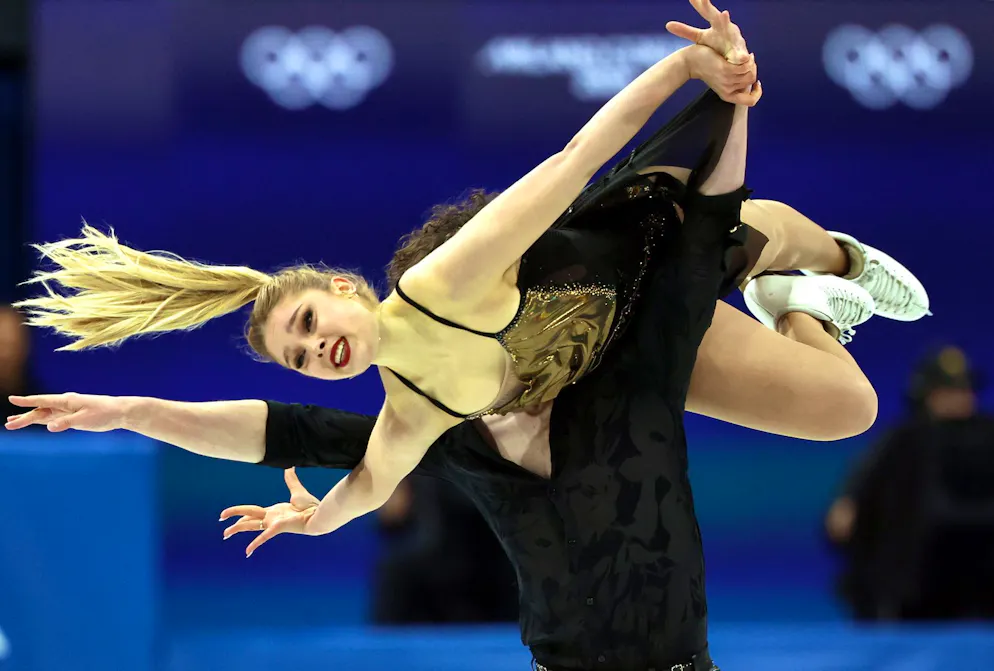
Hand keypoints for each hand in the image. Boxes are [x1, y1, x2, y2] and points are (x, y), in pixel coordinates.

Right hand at [5, 393, 129, 431]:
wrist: (119, 412)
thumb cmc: (104, 413)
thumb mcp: (85, 419)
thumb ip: (66, 422)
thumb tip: (49, 427)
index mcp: (66, 401)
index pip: (42, 401)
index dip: (26, 401)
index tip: (11, 399)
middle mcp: (64, 404)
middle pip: (40, 411)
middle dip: (23, 417)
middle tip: (8, 425)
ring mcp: (67, 410)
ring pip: (44, 415)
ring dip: (29, 418)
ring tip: (12, 422)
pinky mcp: (72, 417)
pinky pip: (52, 418)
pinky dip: (41, 420)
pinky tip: (34, 422)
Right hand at [219, 468, 324, 556]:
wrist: (319, 514)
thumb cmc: (311, 506)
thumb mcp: (297, 491)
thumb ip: (291, 479)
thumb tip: (290, 466)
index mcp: (274, 511)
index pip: (253, 511)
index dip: (240, 511)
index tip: (229, 515)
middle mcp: (271, 518)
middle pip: (248, 518)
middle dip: (234, 519)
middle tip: (221, 522)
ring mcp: (273, 523)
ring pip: (250, 526)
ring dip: (237, 529)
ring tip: (225, 534)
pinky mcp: (277, 527)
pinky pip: (263, 537)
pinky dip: (255, 544)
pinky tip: (247, 552)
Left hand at [667, 0, 749, 63]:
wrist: (735, 57)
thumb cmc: (717, 43)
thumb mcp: (700, 37)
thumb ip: (685, 31)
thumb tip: (667, 24)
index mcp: (715, 23)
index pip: (705, 11)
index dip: (698, 4)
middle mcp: (725, 27)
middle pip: (716, 16)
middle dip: (710, 8)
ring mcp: (734, 38)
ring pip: (730, 29)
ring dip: (726, 22)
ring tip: (723, 14)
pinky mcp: (740, 51)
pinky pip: (739, 53)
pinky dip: (740, 54)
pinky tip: (741, 55)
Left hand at [683, 46, 761, 105]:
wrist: (691, 62)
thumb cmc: (707, 69)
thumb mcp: (722, 81)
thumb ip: (735, 83)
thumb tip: (751, 79)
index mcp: (728, 95)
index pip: (750, 101)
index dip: (757, 92)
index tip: (756, 83)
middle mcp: (728, 90)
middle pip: (751, 81)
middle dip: (753, 70)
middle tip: (748, 62)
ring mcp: (726, 80)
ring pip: (750, 73)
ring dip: (751, 63)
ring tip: (747, 57)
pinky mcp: (725, 69)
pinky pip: (745, 66)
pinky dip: (748, 59)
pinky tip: (746, 55)